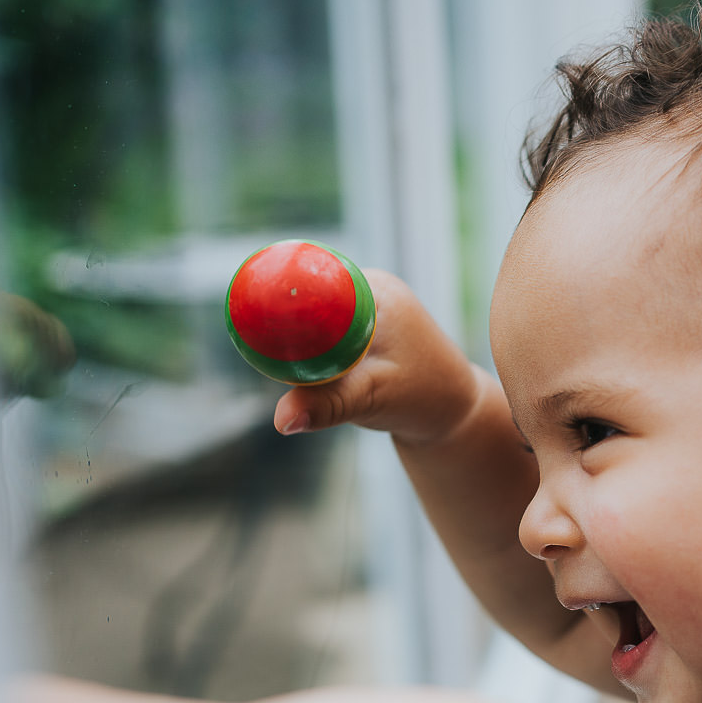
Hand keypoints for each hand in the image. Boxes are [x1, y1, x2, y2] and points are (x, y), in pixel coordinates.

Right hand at [271, 269, 479, 444]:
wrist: (456, 414)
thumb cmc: (425, 399)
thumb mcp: (372, 399)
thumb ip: (326, 406)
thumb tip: (282, 420)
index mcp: (375, 290)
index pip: (311, 282)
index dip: (275, 298)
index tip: (245, 321)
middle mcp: (371, 289)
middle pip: (307, 299)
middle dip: (282, 326)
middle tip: (262, 356)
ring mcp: (368, 308)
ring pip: (313, 320)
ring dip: (297, 342)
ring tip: (293, 371)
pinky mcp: (363, 329)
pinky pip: (323, 333)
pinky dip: (310, 352)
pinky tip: (304, 373)